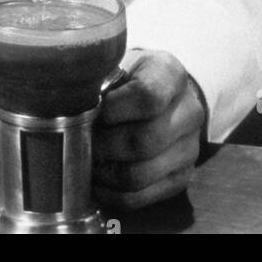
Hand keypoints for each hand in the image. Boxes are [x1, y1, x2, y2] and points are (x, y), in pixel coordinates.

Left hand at [92, 49, 206, 210]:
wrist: (161, 97)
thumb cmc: (127, 79)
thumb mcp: (116, 64)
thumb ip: (98, 80)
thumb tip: (72, 106)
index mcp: (171, 73)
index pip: (147, 97)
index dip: (113, 109)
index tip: (94, 110)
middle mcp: (189, 111)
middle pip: (143, 141)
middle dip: (103, 145)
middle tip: (80, 142)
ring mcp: (189, 148)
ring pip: (140, 174)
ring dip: (105, 172)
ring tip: (86, 161)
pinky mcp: (181, 178)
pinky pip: (141, 197)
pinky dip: (112, 193)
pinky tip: (98, 180)